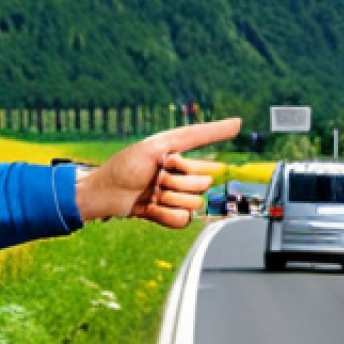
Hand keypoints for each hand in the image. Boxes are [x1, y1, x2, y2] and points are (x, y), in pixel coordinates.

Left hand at [74, 118, 241, 227]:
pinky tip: (150, 208)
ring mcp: (178, 199)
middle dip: (176, 182)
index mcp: (184, 160)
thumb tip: (238, 122)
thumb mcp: (162, 143)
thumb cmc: (127, 165)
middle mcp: (184, 178)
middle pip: (203, 186)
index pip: (205, 166)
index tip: (165, 161)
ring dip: (169, 199)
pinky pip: (183, 221)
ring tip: (151, 193)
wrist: (105, 193)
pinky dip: (164, 215)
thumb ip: (200, 134)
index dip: (183, 166)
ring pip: (194, 204)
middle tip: (154, 179)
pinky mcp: (171, 217)